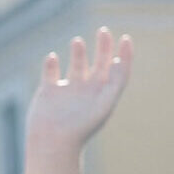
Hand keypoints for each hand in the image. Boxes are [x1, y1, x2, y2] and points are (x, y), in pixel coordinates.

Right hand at [26, 29, 132, 156]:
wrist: (54, 143)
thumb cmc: (82, 127)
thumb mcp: (104, 104)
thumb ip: (115, 82)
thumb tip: (119, 61)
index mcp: (103, 94)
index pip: (118, 70)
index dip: (124, 55)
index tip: (125, 38)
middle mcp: (88, 91)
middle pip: (99, 63)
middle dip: (103, 47)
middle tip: (103, 31)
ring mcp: (67, 91)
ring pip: (76, 65)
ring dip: (79, 52)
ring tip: (78, 41)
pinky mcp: (48, 92)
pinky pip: (50, 73)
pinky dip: (51, 63)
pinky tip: (53, 58)